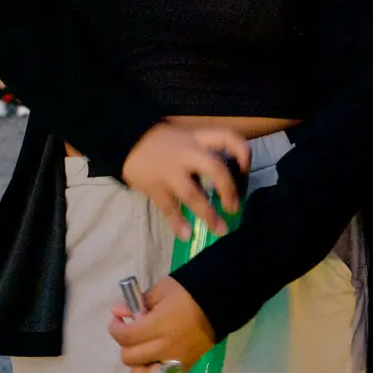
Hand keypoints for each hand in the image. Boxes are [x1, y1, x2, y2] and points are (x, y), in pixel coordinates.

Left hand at [108, 276, 214, 372]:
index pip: (125, 336)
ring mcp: (175, 360)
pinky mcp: (184, 366)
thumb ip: (138, 303)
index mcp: (159, 325)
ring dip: (136, 362)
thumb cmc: (189, 292)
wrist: (220, 302)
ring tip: (141, 349)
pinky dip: (151, 372)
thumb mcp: (161, 290)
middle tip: (132, 331)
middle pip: (130, 356)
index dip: (115, 328)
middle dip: (125, 343)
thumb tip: (118, 312)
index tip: (117, 319)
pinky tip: (153, 360)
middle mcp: (165, 346)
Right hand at [121, 124, 249, 239]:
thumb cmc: (165, 142)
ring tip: (220, 230)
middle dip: (228, 190)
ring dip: (208, 214)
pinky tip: (186, 235)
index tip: (245, 172)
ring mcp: (170, 171)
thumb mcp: (188, 138)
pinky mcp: (153, 186)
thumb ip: (206, 153)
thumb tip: (230, 179)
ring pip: (192, 193)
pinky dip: (177, 222)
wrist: (126, 140)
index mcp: (198, 138)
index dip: (243, 153)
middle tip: (234, 207)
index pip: (228, 137)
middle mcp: (187, 153)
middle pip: (214, 168)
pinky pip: (168, 207)